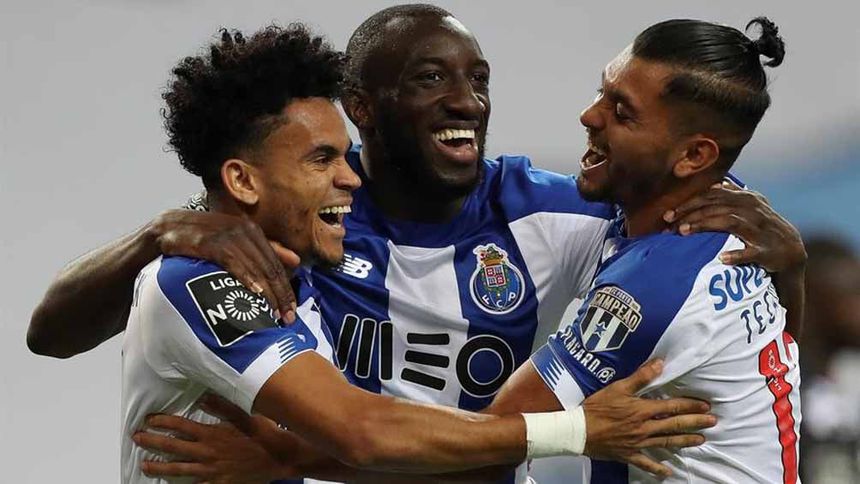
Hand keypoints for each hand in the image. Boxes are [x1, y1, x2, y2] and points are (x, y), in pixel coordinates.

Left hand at [133, 394, 290, 482]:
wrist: (279, 457)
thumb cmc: (263, 434)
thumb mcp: (244, 414)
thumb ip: (221, 406)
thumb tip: (201, 396)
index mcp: (211, 433)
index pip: (179, 426)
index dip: (161, 422)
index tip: (148, 419)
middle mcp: (207, 453)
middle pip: (172, 447)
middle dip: (151, 442)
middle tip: (136, 438)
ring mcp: (210, 471)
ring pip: (177, 470)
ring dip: (158, 466)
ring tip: (144, 464)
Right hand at [151, 209, 300, 320]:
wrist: (161, 233)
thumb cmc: (200, 242)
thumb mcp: (233, 245)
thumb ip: (263, 251)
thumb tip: (296, 261)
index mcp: (251, 230)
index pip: (275, 262)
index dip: (286, 287)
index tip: (293, 310)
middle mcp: (241, 229)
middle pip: (268, 265)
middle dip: (280, 293)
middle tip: (287, 317)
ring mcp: (223, 233)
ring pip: (252, 265)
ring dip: (266, 291)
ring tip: (273, 312)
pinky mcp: (205, 240)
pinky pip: (230, 260)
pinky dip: (244, 276)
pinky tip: (254, 292)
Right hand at [583, 359, 715, 477]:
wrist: (579, 431)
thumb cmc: (597, 407)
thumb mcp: (617, 388)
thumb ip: (640, 377)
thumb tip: (660, 364)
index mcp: (643, 410)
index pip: (672, 407)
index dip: (690, 406)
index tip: (706, 405)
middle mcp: (645, 428)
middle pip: (675, 425)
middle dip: (695, 423)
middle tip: (712, 422)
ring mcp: (639, 443)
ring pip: (666, 442)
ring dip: (685, 441)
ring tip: (701, 440)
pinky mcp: (629, 454)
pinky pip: (646, 463)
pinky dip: (657, 468)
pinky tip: (668, 473)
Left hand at [664, 182, 806, 272]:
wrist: (791, 251)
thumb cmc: (764, 227)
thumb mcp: (752, 206)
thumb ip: (733, 194)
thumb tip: (716, 182)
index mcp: (747, 199)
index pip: (713, 195)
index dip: (689, 203)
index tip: (668, 214)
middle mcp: (753, 211)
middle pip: (717, 207)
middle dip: (691, 214)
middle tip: (670, 223)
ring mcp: (760, 231)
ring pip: (730, 223)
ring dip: (706, 226)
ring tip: (685, 232)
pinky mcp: (766, 251)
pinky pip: (751, 252)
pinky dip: (737, 255)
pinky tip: (723, 258)